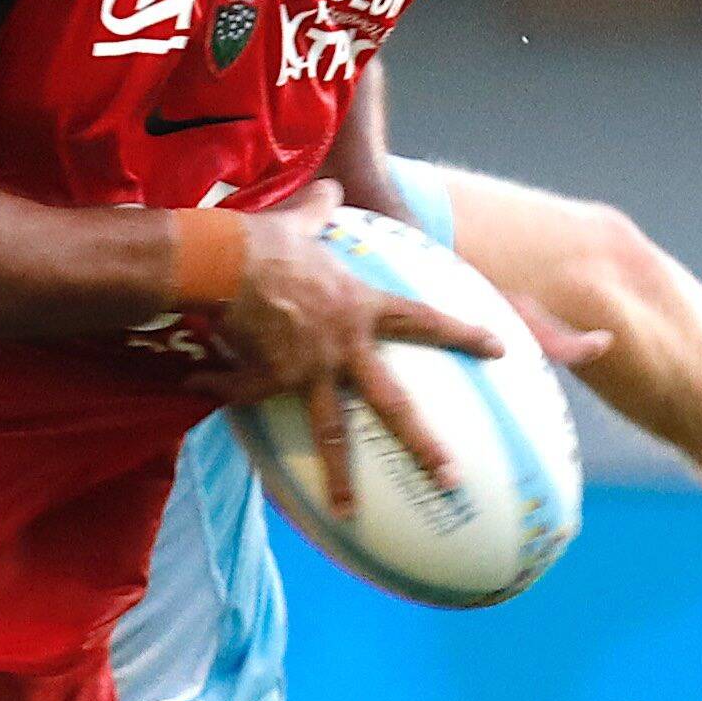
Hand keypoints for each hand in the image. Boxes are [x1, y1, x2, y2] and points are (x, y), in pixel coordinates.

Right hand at [211, 191, 508, 511]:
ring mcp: (310, 370)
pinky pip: (248, 396)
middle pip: (393, 404)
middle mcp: (345, 347)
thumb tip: (330, 188)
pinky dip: (224, 394)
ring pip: (333, 432)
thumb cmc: (269, 238)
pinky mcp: (270, 380)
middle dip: (424, 445)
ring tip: (350, 512)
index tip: (499, 350)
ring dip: (342, 477)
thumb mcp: (301, 223)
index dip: (462, 335)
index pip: (424, 322)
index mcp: (361, 309)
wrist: (228, 263)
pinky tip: (203, 392)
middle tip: (451, 480)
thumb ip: (319, 212)